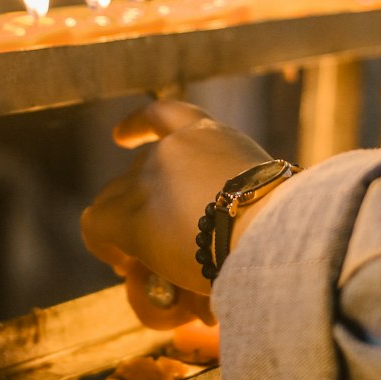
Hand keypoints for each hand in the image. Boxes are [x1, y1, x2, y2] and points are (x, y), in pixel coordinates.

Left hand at [81, 99, 271, 327]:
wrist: (271, 236)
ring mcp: (149, 178)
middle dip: (141, 202)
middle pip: (139, 171)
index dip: (138, 125)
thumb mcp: (263, 190)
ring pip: (115, 199)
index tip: (120, 137)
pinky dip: (102, 244)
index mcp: (211, 136)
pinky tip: (120, 264)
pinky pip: (97, 225)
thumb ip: (239, 194)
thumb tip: (233, 231)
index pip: (166, 115)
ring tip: (137, 261)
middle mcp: (173, 148)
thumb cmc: (283, 223)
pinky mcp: (130, 215)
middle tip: (154, 238)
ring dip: (125, 227)